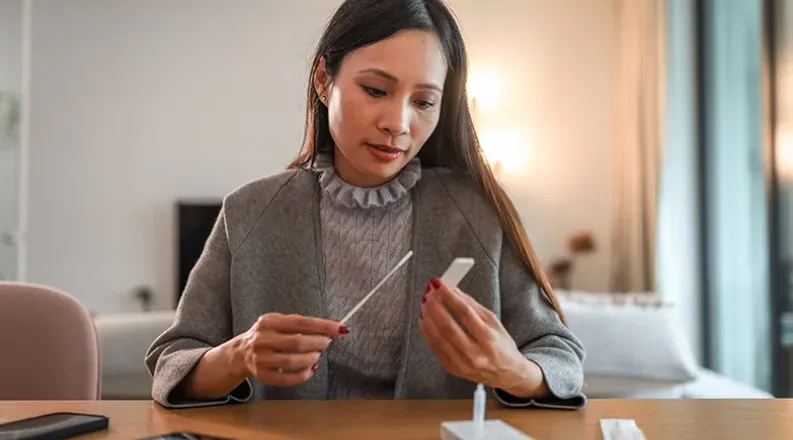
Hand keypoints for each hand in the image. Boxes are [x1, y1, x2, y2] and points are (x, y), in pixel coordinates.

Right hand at [237, 313, 347, 386]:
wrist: (240, 353)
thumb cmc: (268, 335)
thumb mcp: (280, 323)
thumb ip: (304, 324)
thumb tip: (333, 326)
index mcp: (269, 321)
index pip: (300, 322)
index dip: (322, 326)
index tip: (340, 328)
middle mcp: (262, 339)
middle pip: (297, 341)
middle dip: (318, 342)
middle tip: (327, 342)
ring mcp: (260, 358)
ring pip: (291, 361)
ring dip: (311, 358)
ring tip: (317, 355)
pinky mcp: (262, 375)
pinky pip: (286, 379)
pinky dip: (302, 375)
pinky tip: (310, 369)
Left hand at [419, 278, 546, 397]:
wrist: (506, 374)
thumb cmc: (502, 346)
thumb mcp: (494, 322)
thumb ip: (473, 306)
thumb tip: (454, 291)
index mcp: (489, 339)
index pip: (465, 314)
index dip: (450, 297)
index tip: (440, 285)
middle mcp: (475, 354)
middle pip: (448, 327)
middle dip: (435, 306)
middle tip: (429, 292)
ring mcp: (462, 364)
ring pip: (438, 338)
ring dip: (428, 318)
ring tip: (425, 303)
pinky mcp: (452, 369)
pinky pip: (435, 348)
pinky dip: (427, 332)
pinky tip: (425, 319)